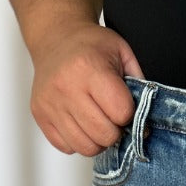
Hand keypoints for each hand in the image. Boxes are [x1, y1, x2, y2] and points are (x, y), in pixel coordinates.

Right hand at [29, 22, 144, 157]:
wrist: (56, 38)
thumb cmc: (91, 46)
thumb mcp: (122, 52)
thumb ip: (139, 84)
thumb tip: (146, 122)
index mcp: (89, 68)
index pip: (121, 113)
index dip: (128, 114)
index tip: (124, 105)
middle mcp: (66, 87)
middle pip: (104, 135)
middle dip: (115, 131)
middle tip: (112, 117)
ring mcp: (50, 103)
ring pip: (85, 147)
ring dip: (97, 140)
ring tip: (98, 122)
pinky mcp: (40, 115)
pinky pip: (67, 147)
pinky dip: (78, 141)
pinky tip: (80, 122)